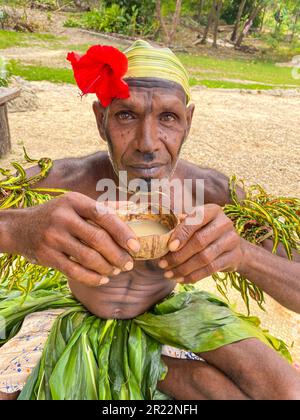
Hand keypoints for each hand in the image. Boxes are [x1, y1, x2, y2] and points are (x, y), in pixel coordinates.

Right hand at [6, 192, 139, 286]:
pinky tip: (102, 279)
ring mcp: (53, 237)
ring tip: (117, 271)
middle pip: (98, 239)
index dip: (123, 232)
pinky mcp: (47, 256)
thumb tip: (133, 210)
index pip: (104, 216)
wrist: (19, 228)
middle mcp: (63, 217)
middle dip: (118, 255)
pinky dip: (92, 278)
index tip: (136, 246)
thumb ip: (100, 209)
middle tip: (128, 264)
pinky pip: (75, 271)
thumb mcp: (74, 204)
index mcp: (74, 201)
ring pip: (88, 257)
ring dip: (107, 268)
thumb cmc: (56, 215)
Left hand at [158, 204, 243, 283]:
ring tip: (169, 274)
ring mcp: (231, 240)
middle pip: (199, 241)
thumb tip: (163, 236)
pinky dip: (193, 276)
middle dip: (178, 255)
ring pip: (204, 258)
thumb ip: (181, 227)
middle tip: (163, 264)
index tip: (169, 247)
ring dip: (183, 268)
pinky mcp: (234, 257)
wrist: (233, 247)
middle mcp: (224, 223)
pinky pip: (211, 269)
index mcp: (212, 210)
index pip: (196, 220)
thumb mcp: (196, 224)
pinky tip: (181, 279)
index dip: (182, 233)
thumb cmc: (206, 232)